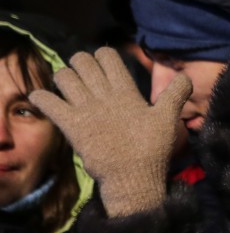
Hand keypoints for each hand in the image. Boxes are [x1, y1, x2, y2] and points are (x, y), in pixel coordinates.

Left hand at [28, 47, 190, 216]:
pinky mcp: (71, 126)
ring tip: (66, 85)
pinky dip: (41, 97)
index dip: (102, 56)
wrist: (132, 177)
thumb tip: (186, 76)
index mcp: (126, 92)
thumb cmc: (151, 149)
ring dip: (63, 76)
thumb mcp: (168, 119)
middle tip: (82, 73)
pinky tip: (42, 99)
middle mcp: (104, 96)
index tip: (103, 64)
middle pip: (82, 62)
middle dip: (80, 63)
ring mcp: (85, 110)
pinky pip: (48, 103)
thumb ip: (175, 94)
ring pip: (64, 77)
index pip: (108, 57)